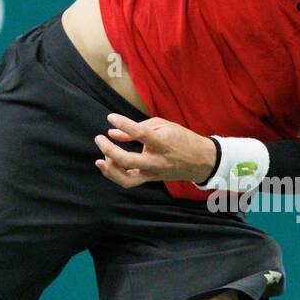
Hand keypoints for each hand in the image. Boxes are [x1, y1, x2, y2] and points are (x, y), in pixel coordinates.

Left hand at [93, 112, 216, 187]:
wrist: (200, 161)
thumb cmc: (180, 138)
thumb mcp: (162, 126)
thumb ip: (136, 128)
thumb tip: (112, 132)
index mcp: (163, 142)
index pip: (141, 133)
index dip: (124, 124)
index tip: (111, 117)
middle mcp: (157, 160)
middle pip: (129, 160)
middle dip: (109, 150)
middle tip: (99, 138)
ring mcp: (153, 173)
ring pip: (126, 178)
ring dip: (109, 168)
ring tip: (101, 156)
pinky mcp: (150, 179)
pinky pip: (128, 181)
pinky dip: (114, 174)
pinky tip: (105, 164)